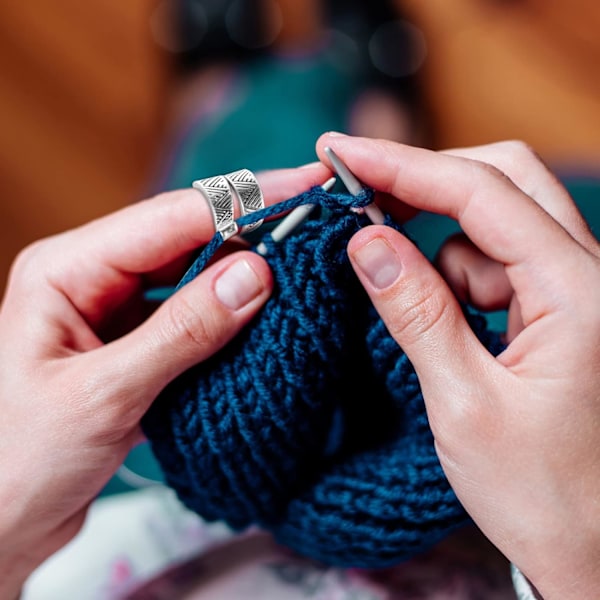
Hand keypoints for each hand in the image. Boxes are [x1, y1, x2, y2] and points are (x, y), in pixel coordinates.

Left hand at [0, 163, 330, 595]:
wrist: (2, 522)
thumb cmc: (21, 461)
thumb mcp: (106, 394)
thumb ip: (182, 332)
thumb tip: (256, 274)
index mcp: (65, 269)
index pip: (169, 218)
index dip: (241, 201)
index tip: (302, 187)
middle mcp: (91, 277)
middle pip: (185, 236)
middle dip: (249, 227)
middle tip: (313, 221)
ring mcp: (115, 309)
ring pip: (193, 273)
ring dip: (243, 270)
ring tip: (300, 263)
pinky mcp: (136, 342)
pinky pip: (192, 313)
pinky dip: (230, 312)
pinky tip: (264, 310)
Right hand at [317, 134, 599, 598]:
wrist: (594, 548)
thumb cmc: (544, 494)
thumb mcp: (463, 404)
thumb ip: (414, 313)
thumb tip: (364, 242)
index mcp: (581, 294)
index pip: (483, 194)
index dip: (405, 165)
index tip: (342, 154)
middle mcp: (588, 276)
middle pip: (502, 181)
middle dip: (424, 183)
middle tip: (359, 196)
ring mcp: (573, 289)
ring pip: (490, 225)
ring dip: (434, 246)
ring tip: (413, 308)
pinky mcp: (554, 307)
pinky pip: (491, 264)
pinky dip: (451, 275)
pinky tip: (442, 323)